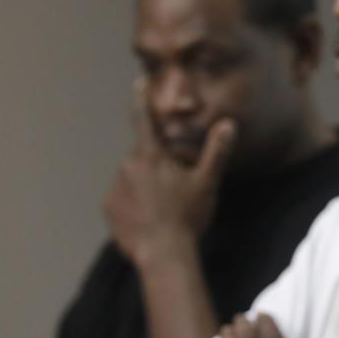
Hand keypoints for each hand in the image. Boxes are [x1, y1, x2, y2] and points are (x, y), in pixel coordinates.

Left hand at [103, 79, 235, 264]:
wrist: (163, 254)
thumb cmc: (188, 216)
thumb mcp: (207, 182)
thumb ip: (216, 151)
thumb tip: (229, 124)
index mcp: (151, 156)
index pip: (143, 120)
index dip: (140, 99)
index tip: (137, 83)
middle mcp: (127, 166)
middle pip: (144, 157)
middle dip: (157, 166)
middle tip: (177, 189)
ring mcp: (115, 188)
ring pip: (133, 178)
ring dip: (145, 186)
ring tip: (165, 210)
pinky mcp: (109, 208)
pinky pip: (123, 199)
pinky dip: (134, 204)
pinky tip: (151, 219)